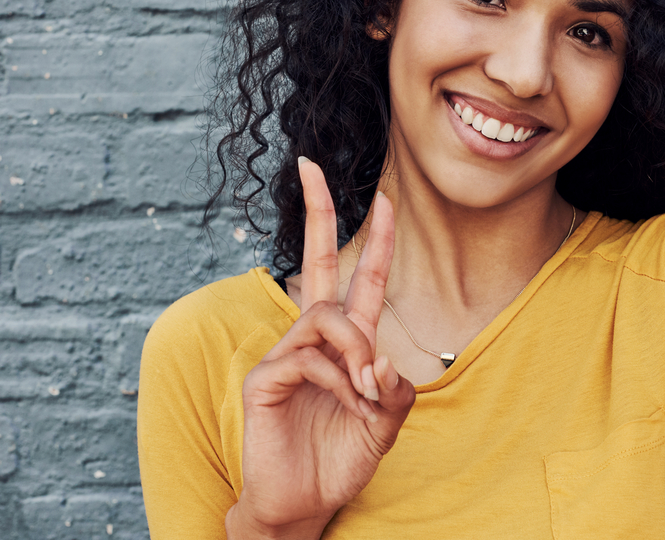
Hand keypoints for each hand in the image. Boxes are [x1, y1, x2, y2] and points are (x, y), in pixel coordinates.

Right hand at [226, 158, 414, 538]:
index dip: (375, 240)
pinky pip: (308, 356)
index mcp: (347, 341)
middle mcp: (314, 337)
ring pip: (325, 315)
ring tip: (366, 393)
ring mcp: (286, 353)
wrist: (305, 504)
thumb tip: (381, 357)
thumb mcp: (386, 424)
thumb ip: (395, 391)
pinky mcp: (266, 377)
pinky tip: (349, 403)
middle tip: (310, 164)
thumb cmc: (342, 458)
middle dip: (318, 211)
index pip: (360, 279)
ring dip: (357, 349)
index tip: (385, 199)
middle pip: (314, 260)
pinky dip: (339, 378)